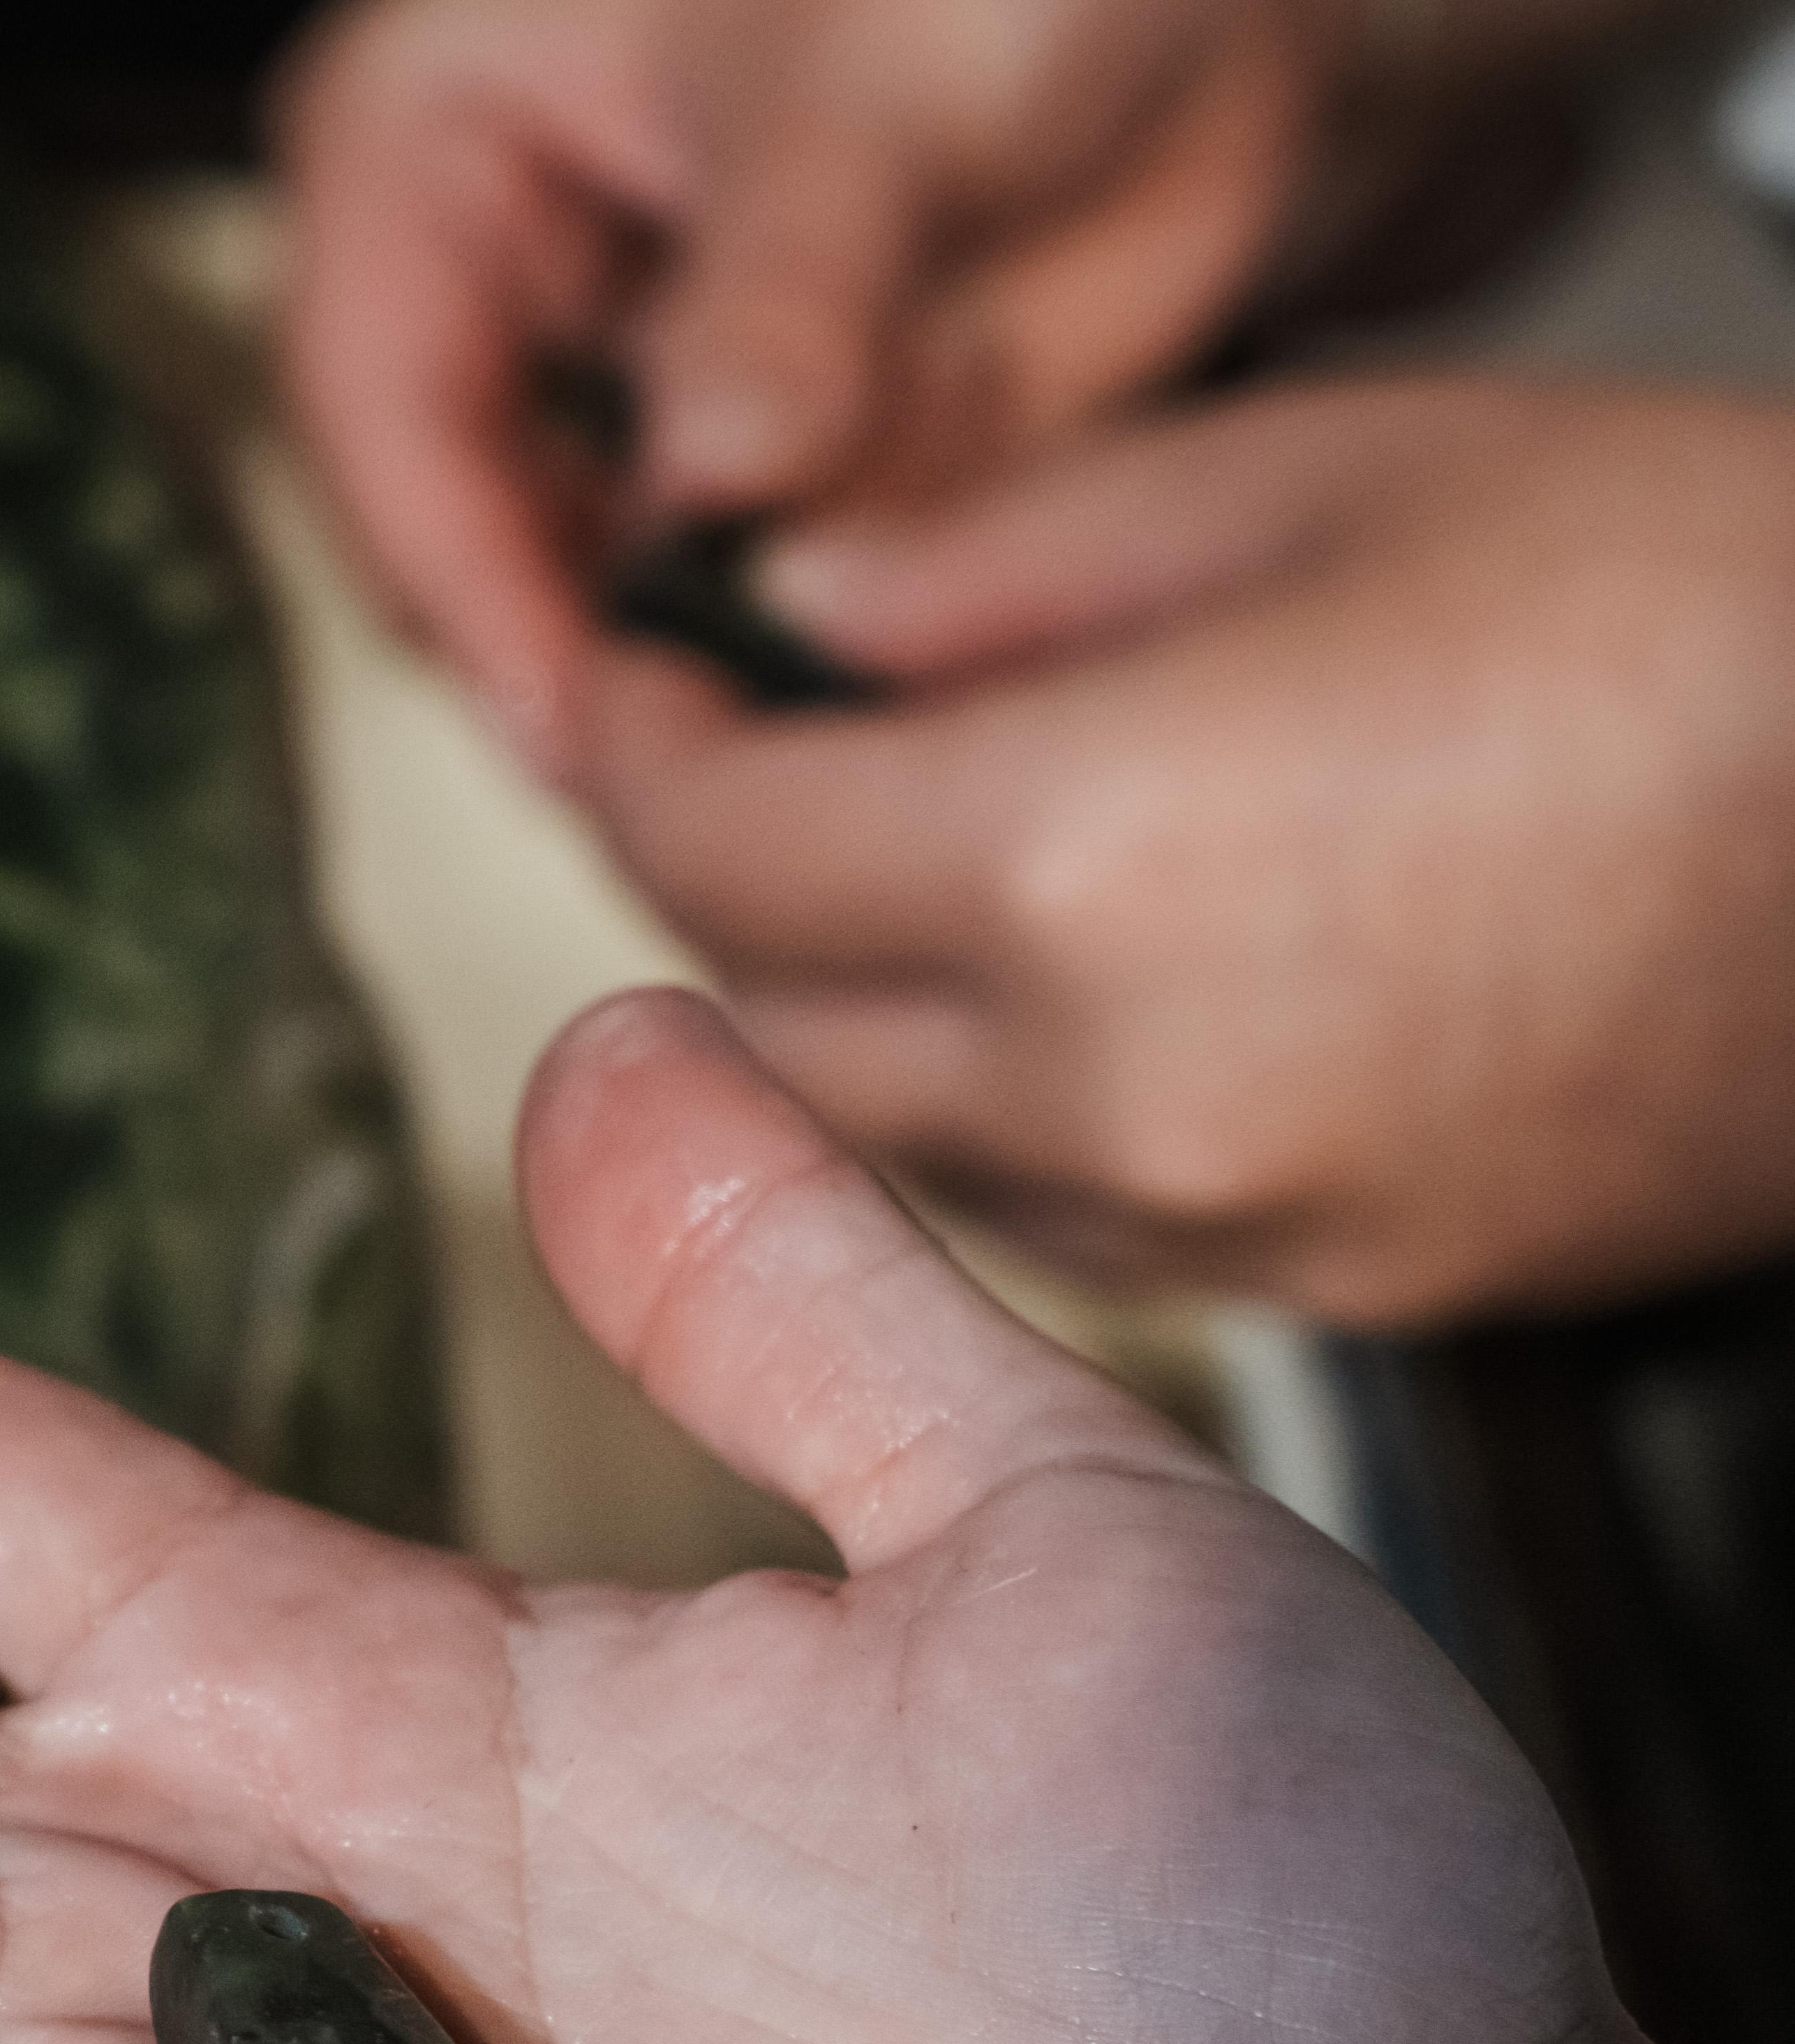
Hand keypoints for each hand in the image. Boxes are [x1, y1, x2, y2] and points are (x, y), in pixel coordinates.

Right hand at [279, 0, 1339, 769]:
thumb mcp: (880, 82)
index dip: (466, 578)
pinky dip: (859, 607)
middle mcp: (496, 292)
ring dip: (761, 616)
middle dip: (618, 633)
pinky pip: (767, 609)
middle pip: (476, 542)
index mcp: (424, 146)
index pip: (380, 408)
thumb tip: (715, 477)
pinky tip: (947, 533)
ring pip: (627, 601)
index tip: (579, 716)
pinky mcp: (748, 480)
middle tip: (733, 736)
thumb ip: (790, 286)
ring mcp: (624, 400)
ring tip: (894, 550)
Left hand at [579, 376, 1794, 1323]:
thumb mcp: (1321, 472)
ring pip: (900, 1148)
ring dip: (860, 1021)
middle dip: (721, 895)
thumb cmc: (1716, 612)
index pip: (707, 846)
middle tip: (751, 773)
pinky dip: (1016, 1118)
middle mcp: (1129, 1080)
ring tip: (925, 874)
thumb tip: (795, 612)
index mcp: (1088, 852)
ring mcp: (1237, 1215)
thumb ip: (998, 557)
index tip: (644, 694)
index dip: (637, 753)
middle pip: (766, 1026)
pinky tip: (1091, 1002)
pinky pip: (1071, 1221)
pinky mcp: (1337, 1290)